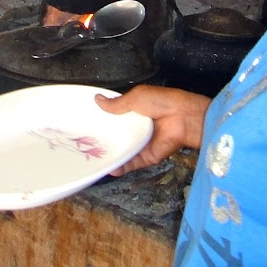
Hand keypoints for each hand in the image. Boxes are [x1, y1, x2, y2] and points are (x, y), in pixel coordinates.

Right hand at [96, 85, 210, 173]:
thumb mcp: (137, 97)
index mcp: (134, 112)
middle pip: (115, 137)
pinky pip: (131, 163)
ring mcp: (141, 144)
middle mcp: (136, 129)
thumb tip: (98, 100)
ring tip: (90, 160)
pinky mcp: (147, 157)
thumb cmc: (164, 102)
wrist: (184, 118)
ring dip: (109, 155)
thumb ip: (117, 103)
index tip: (85, 124)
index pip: (114, 118)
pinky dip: (121, 167)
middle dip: (102, 140)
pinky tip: (108, 168)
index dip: (101, 121)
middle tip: (82, 144)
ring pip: (121, 152)